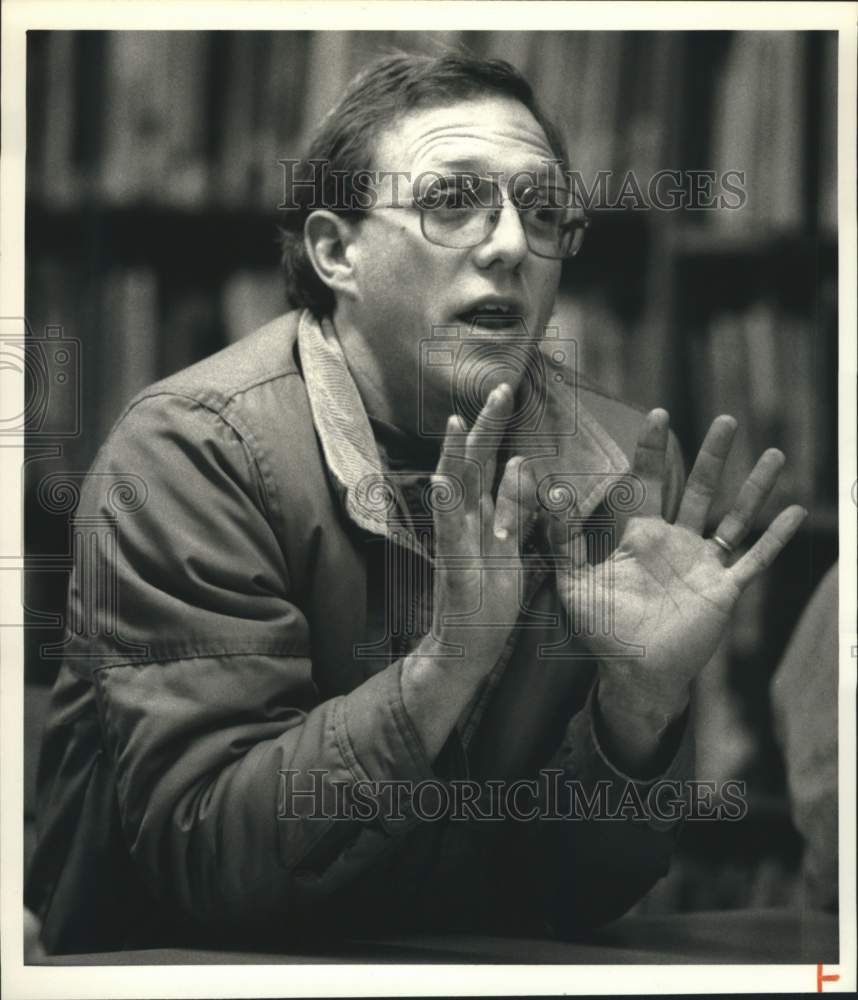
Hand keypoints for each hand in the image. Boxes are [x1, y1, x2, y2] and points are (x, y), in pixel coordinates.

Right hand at [428, 383, 536, 671]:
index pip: (489, 461)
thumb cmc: (487, 600)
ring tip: (454, 422)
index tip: (506, 389)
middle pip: (473, 464)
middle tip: (498, 388)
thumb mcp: (512, 547)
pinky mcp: (454, 567)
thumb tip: (521, 462)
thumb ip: (516, 508)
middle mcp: (466, 521)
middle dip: (484, 427)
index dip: (495, 426)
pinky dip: (443, 508)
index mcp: (483, 515)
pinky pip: (448, 534)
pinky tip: (441, 483)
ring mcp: (456, 542)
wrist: (466, 648)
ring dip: (453, 457)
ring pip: (454, 492)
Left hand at [548, 409, 806, 720]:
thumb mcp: (574, 580)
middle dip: (713, 455)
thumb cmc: (601, 628)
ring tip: (775, 454)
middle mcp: (676, 542)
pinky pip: (753, 559)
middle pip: (699, 488)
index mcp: (640, 535)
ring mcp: (703, 563)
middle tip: (727, 420)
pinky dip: (774, 538)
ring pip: (734, 516)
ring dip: (754, 488)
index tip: (658, 414)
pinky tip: (797, 512)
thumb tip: (548, 496)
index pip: (649, 482)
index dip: (653, 450)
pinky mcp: (723, 588)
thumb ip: (562, 539)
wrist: (632, 673)